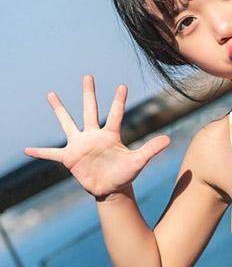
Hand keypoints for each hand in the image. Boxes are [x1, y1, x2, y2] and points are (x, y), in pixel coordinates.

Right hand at [23, 76, 170, 198]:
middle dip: (88, 94)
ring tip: (51, 94)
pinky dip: (40, 152)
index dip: (119, 100)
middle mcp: (94, 136)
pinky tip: (27, 149)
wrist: (112, 189)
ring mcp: (80, 145)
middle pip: (90, 110)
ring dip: (59, 110)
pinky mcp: (70, 158)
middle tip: (88, 76)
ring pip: (68, 123)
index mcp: (111, 135)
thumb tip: (168, 139)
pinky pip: (52, 154)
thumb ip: (151, 149)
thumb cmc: (125, 174)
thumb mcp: (138, 161)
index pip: (116, 114)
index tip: (122, 85)